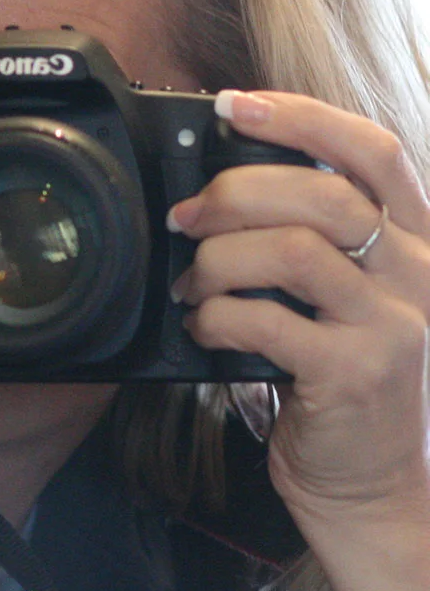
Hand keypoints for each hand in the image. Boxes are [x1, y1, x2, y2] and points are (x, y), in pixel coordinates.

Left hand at [172, 89, 429, 590]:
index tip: (232, 104)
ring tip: (191, 286)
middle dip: (235, 192)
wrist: (374, 486)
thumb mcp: (339, 300)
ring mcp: (395, 324)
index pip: (373, 151)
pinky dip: (217, 317)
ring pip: (294, 251)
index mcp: (413, 243)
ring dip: (219, 260)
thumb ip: (307, 243)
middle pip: (324, 194)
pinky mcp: (358, 373)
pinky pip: (269, 320)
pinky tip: (203, 328)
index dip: (301, 117)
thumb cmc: (339, 382)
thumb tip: (218, 190)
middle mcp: (417, 274)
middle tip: (184, 218)